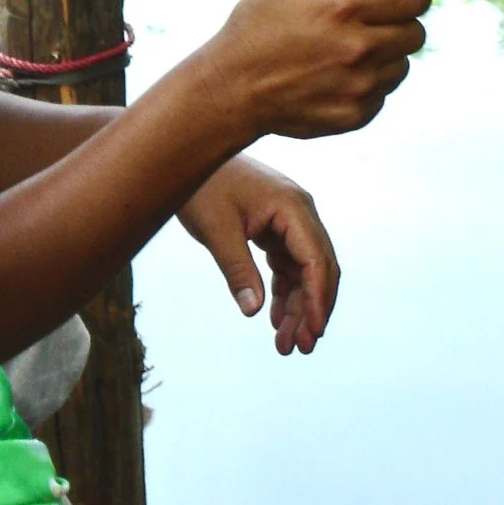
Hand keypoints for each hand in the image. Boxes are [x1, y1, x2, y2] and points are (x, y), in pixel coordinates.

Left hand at [178, 157, 339, 353]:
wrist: (184, 155)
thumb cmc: (201, 187)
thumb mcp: (217, 230)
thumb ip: (237, 270)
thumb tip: (253, 312)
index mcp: (293, 208)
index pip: (317, 260)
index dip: (318, 299)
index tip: (314, 332)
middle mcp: (299, 212)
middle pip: (317, 269)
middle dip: (310, 310)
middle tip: (299, 349)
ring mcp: (288, 219)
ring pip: (302, 271)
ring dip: (296, 306)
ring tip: (284, 344)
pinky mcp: (273, 226)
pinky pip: (286, 264)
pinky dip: (282, 291)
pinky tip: (272, 319)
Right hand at [197, 0, 430, 145]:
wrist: (232, 87)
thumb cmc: (258, 24)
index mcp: (346, 6)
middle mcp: (359, 47)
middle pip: (416, 34)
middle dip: (400, 24)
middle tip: (368, 23)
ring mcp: (359, 85)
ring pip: (401, 66)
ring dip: (385, 56)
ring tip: (346, 52)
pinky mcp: (355, 114)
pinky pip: (382, 95)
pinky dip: (367, 85)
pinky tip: (335, 78)